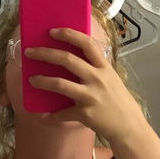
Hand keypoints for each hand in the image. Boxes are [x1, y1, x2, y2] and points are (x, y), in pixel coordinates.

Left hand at [24, 28, 145, 144]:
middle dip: (45, 54)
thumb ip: (96, 70)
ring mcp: (90, 96)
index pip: (87, 44)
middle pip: (67, 60)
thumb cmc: (120, 102)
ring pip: (60, 84)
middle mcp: (97, 79)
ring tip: (31, 80)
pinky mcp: (85, 114)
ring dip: (42, 81)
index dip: (68, 34)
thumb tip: (74, 62)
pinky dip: (52, 115)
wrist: (129, 126)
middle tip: (30, 52)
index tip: (52, 31)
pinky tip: (45, 116)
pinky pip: (63, 113)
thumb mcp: (112, 80)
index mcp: (104, 68)